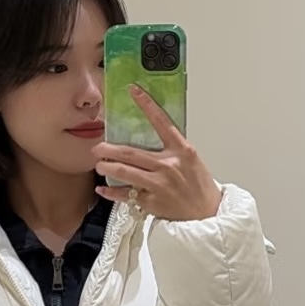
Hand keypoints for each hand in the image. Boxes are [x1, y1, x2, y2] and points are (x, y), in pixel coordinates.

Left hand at [93, 84, 222, 221]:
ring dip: (107, 168)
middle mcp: (168, 165)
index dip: (146, 105)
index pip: (161, 122)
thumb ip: (172, 149)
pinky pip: (126, 194)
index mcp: (181, 150)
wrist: (207, 214)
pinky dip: (112, 193)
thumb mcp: (191, 161)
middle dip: (109, 149)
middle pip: (131, 153)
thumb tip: (150, 138)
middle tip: (98, 148)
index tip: (134, 91)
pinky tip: (103, 190)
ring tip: (99, 165)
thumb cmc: (199, 187)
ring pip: (125, 172)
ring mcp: (159, 184)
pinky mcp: (152, 201)